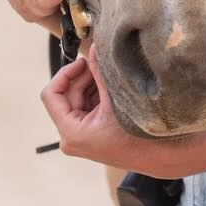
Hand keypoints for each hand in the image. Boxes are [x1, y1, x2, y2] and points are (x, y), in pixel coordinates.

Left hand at [42, 45, 161, 172]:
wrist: (155, 156)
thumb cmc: (137, 136)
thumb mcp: (115, 100)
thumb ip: (100, 73)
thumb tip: (93, 49)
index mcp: (70, 132)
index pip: (51, 95)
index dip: (64, 74)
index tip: (82, 63)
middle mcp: (70, 137)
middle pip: (66, 96)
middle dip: (83, 78)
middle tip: (101, 64)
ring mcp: (79, 137)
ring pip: (77, 101)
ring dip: (91, 85)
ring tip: (109, 76)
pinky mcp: (88, 135)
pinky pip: (86, 109)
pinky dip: (96, 96)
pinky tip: (111, 88)